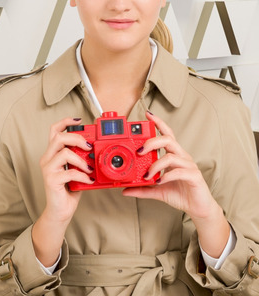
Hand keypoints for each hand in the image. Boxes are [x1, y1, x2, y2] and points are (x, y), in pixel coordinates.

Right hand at [32, 117, 93, 266]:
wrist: (61, 211)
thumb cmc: (69, 189)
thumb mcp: (77, 169)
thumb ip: (82, 158)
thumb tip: (96, 148)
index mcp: (53, 153)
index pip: (54, 130)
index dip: (65, 122)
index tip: (79, 120)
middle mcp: (47, 158)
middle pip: (58, 137)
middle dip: (77, 138)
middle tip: (89, 147)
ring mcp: (48, 169)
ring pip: (64, 152)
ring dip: (81, 159)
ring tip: (89, 167)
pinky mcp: (51, 180)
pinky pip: (69, 171)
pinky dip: (82, 175)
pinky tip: (88, 180)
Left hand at [123, 111, 229, 257]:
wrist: (198, 208)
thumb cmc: (180, 193)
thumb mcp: (157, 190)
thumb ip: (142, 188)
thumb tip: (125, 190)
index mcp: (174, 154)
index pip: (167, 133)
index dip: (158, 123)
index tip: (147, 115)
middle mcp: (182, 156)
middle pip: (168, 139)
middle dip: (151, 142)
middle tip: (139, 151)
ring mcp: (189, 165)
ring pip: (171, 156)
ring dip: (155, 165)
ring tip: (147, 175)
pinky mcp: (194, 176)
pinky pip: (178, 171)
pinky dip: (166, 176)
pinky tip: (159, 182)